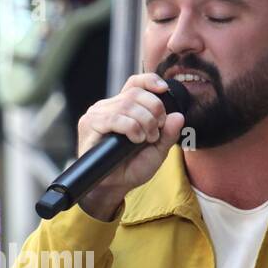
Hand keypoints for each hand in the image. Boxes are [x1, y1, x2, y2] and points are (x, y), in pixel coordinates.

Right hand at [75, 73, 186, 219]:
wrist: (113, 187)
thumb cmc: (131, 168)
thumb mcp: (157, 151)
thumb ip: (168, 134)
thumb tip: (178, 116)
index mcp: (123, 107)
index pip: (135, 83)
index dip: (149, 81)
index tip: (163, 89)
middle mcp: (109, 106)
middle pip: (136, 93)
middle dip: (154, 110)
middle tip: (157, 132)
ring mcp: (97, 114)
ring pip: (127, 104)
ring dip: (144, 121)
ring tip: (146, 139)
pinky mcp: (89, 124)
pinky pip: (114, 117)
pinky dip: (130, 127)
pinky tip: (136, 139)